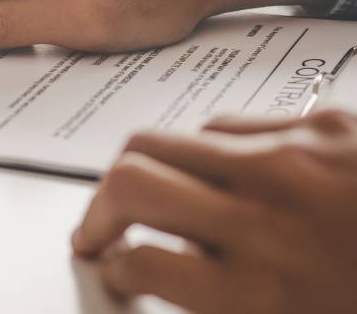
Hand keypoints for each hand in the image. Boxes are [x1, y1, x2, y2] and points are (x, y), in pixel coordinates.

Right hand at [72, 109, 356, 313]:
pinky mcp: (321, 123)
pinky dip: (207, 152)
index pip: (137, 261)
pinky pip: (227, 125)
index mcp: (262, 294)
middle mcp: (266, 219)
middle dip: (97, 211)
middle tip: (99, 231)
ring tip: (151, 196)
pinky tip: (223, 175)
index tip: (114, 270)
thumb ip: (224, 304)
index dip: (112, 268)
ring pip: (163, 141)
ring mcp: (292, 161)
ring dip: (142, 173)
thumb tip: (163, 276)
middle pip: (129, 183)